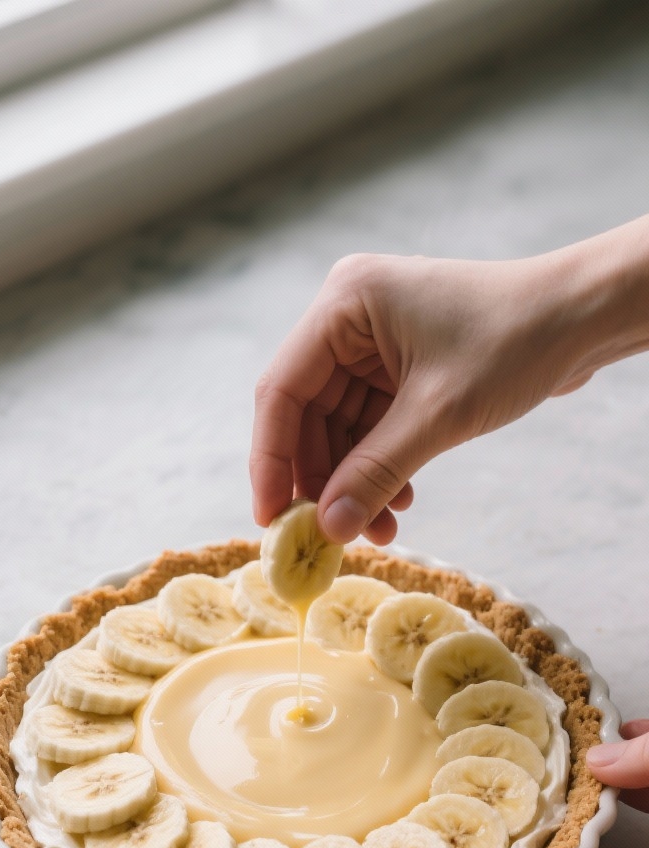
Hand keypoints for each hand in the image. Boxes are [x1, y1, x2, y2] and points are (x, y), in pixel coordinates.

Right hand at [251, 218, 648, 543]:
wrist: (584, 319)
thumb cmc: (517, 342)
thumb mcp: (439, 416)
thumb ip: (375, 473)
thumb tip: (326, 529)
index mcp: (344, 303)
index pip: (282, 390)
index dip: (272, 461)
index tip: (272, 519)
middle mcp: (349, 318)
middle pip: (307, 415)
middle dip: (325, 480)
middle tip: (334, 535)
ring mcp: (374, 342)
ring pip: (339, 428)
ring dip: (356, 481)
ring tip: (381, 528)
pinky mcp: (398, 366)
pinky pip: (370, 426)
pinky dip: (380, 466)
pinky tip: (401, 499)